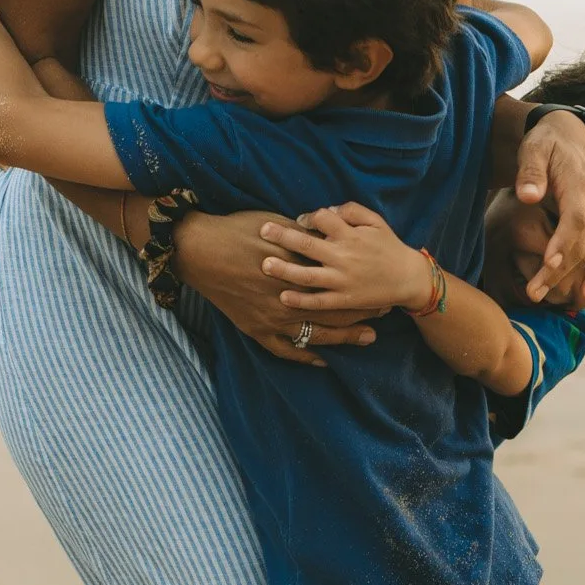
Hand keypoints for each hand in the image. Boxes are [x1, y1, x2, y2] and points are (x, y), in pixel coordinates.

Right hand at [174, 209, 379, 366]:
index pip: (341, 281)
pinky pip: (287, 350)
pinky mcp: (256, 329)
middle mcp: (290, 296)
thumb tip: (327, 240)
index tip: (382, 285)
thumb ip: (305, 238)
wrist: (200, 249)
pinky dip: (307, 356)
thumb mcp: (278, 224)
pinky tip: (324, 359)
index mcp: (299, 267)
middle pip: (337, 309)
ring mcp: (273, 317)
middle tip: (385, 312)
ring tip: (367, 338)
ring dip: (345, 336)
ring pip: (318, 333)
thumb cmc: (238, 230)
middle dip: (364, 311)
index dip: (364, 285)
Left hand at [259, 204, 425, 313]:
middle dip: (283, 237)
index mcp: (350, 235)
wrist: (407, 278)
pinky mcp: (344, 299)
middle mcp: (344, 256)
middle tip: (263, 231)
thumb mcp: (375, 221)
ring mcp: (342, 280)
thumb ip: (351, 210)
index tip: (299, 221)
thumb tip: (325, 210)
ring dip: (285, 270)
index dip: (308, 217)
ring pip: (308, 275)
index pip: (322, 219)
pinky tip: (283, 296)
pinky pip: (319, 301)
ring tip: (265, 264)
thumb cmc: (388, 246)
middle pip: (308, 245)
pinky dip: (301, 300)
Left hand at [512, 110, 584, 307]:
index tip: (548, 264)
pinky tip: (583, 295)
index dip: (563, 243)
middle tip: (532, 293)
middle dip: (557, 270)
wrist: (572, 136)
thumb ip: (530, 171)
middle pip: (580, 243)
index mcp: (579, 184)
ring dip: (569, 278)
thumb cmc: (546, 143)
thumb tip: (528, 195)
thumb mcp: (533, 148)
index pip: (575, 219)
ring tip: (542, 297)